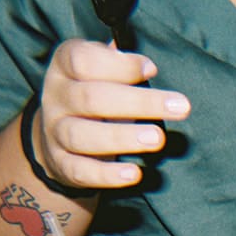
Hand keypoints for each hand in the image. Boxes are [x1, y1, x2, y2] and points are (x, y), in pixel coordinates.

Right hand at [35, 39, 187, 191]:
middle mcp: (56, 97)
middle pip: (91, 98)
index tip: (153, 70)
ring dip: (122, 137)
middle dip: (139, 103)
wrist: (56, 135)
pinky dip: (107, 175)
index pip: (83, 60)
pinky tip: (134, 173)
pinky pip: (80, 171)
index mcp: (65, 66)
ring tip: (157, 139)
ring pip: (81, 135)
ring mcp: (54, 132)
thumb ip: (121, 64)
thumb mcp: (100, 71)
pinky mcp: (60, 164)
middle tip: (181, 108)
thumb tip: (148, 66)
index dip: (120, 65)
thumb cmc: (95, 93)